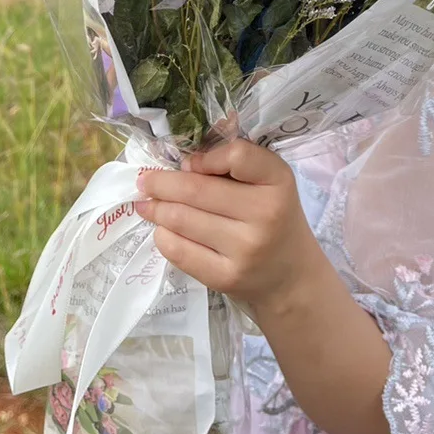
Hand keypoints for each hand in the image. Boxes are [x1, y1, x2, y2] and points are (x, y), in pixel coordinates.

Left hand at [135, 139, 323, 313]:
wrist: (290, 276)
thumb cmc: (275, 217)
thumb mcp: (271, 182)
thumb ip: (236, 164)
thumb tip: (183, 166)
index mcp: (278, 182)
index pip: (238, 157)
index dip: (207, 157)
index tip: (190, 163)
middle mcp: (264, 214)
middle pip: (198, 190)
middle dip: (161, 183)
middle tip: (144, 180)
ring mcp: (244, 249)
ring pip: (183, 220)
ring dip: (157, 209)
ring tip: (146, 204)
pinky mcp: (225, 277)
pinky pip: (181, 252)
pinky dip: (163, 237)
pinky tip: (161, 230)